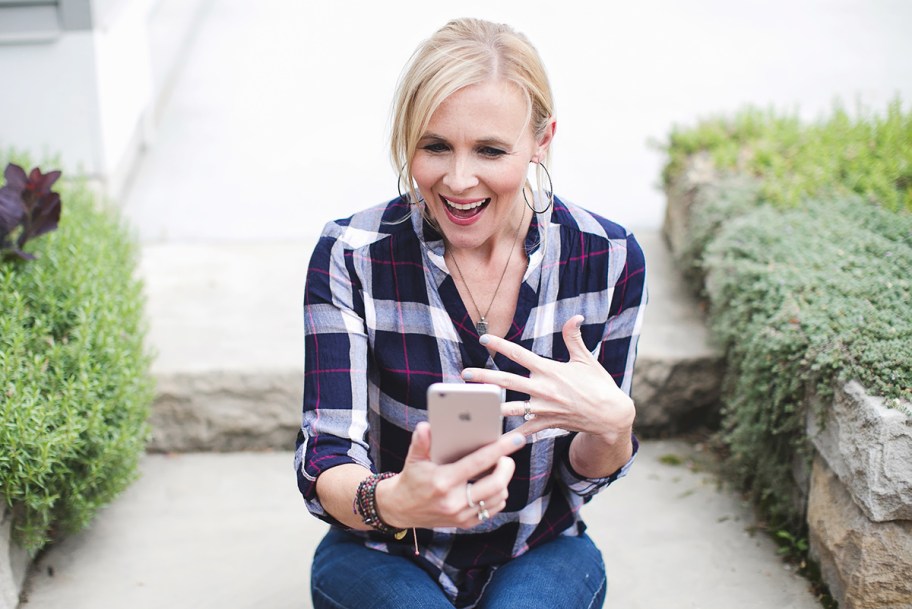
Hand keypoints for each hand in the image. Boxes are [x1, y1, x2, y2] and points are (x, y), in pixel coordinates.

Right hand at [376, 422, 524, 529]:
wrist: (401, 509)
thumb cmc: (411, 478)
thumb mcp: (413, 458)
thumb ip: (420, 441)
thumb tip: (426, 426)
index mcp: (443, 481)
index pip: (478, 463)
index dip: (500, 449)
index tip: (516, 439)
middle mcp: (454, 501)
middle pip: (496, 484)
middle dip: (507, 467)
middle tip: (506, 457)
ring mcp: (461, 515)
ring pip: (498, 498)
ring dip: (503, 481)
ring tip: (499, 468)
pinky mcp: (465, 523)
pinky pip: (492, 509)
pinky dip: (497, 495)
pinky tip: (492, 484)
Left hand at [462, 315, 634, 442]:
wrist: (611, 415)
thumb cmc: (599, 385)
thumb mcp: (586, 359)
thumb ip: (574, 338)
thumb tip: (575, 317)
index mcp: (550, 370)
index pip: (520, 355)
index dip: (501, 345)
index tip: (484, 339)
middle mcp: (544, 389)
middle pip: (507, 381)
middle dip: (484, 378)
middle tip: (464, 374)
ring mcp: (544, 408)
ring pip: (511, 408)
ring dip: (491, 406)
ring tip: (473, 406)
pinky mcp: (548, 424)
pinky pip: (526, 429)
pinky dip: (511, 433)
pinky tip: (495, 436)